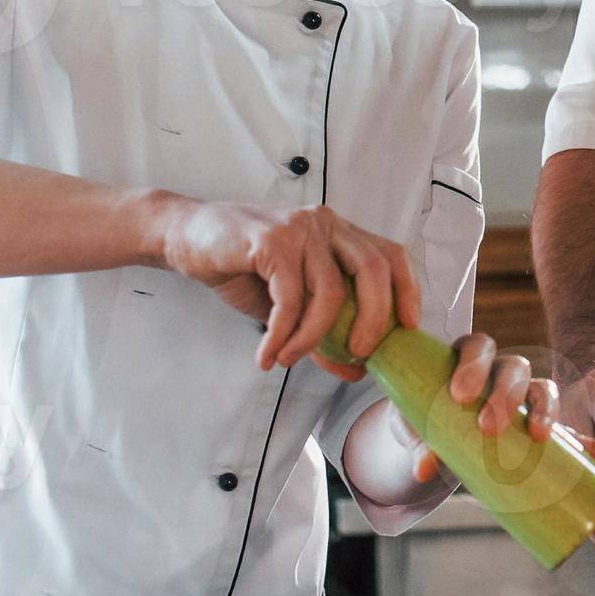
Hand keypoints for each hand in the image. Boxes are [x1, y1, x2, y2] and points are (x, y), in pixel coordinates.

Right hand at [149, 199, 421, 374]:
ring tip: (288, 359)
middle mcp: (326, 224)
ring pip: (329, 292)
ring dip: (312, 338)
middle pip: (374, 269)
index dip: (407, 290)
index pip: (391, 255)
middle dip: (374, 319)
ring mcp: (300, 228)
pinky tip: (268, 354)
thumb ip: (322, 331)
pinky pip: (290, 299)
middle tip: (358, 355)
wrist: (186, 238)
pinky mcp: (271, 240)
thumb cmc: (243, 269)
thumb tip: (354, 371)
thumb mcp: (289, 303)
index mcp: (339, 233)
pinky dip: (281, 335)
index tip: (408, 327)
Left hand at [408, 333, 594, 483]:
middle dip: (504, 394)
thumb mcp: (421, 430)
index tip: (460, 394)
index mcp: (470, 361)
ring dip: (545, 410)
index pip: (477, 346)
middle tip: (489, 425)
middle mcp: (502, 374)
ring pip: (543, 389)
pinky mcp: (544, 427)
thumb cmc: (430, 423)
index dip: (472, 364)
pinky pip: (570, 430)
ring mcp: (527, 399)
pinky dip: (587, 442)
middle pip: (514, 368)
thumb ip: (421, 445)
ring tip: (540, 435)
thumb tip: (422, 469)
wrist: (444, 440)